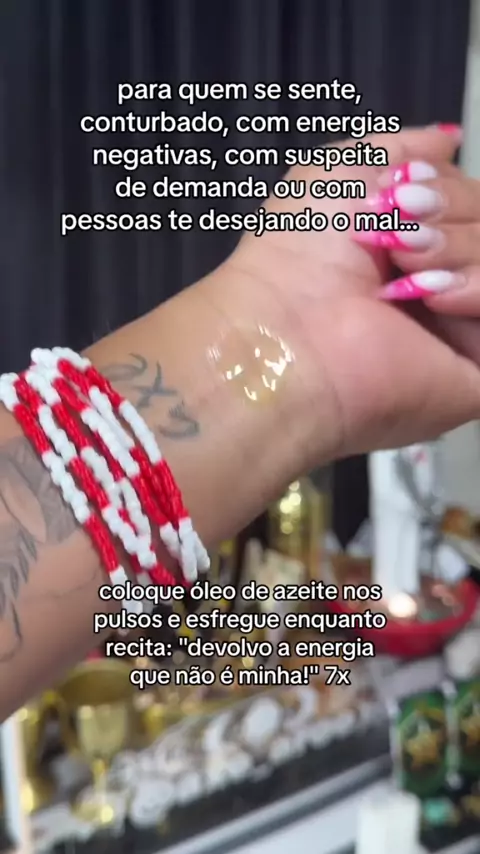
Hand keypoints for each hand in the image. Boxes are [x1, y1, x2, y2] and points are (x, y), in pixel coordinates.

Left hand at [230, 125, 479, 458]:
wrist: (290, 331)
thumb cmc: (301, 251)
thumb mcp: (343, 170)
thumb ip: (404, 147)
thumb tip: (451, 139)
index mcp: (413, 245)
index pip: (471, 204)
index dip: (451, 188)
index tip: (405, 188)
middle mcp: (443, 284)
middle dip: (454, 209)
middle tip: (397, 236)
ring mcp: (462, 330)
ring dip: (462, 246)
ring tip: (406, 271)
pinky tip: (435, 297)